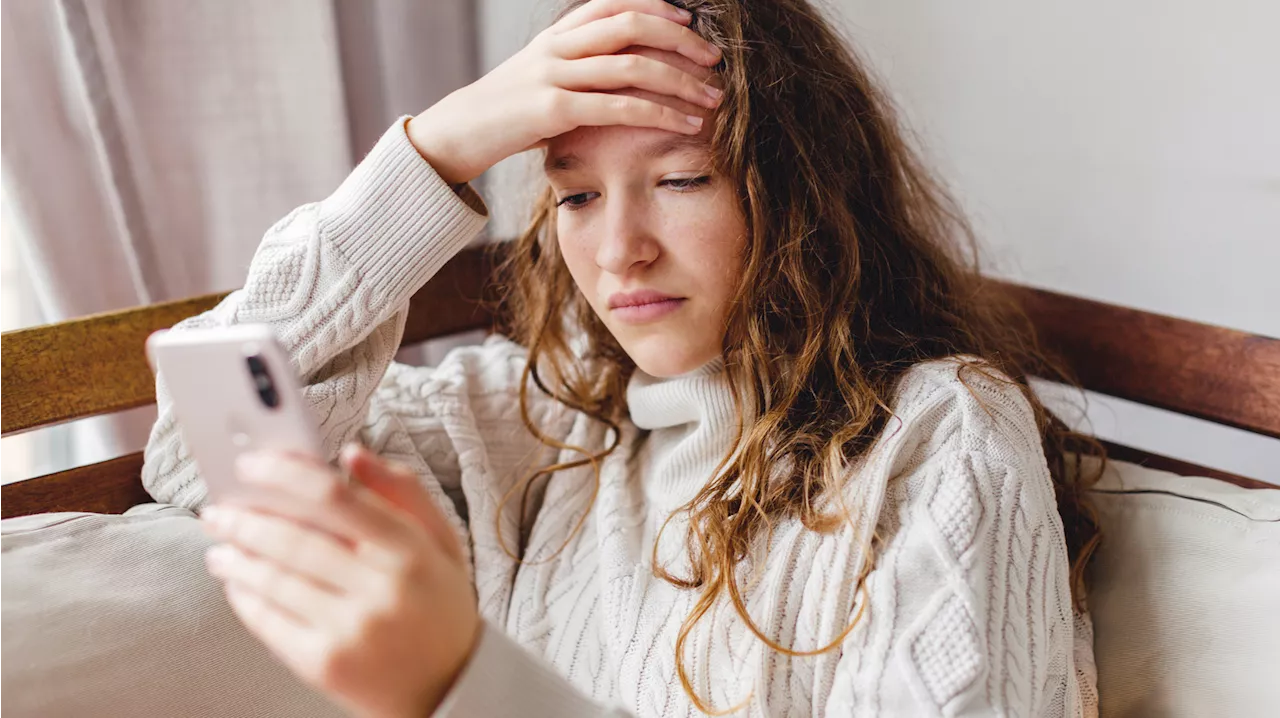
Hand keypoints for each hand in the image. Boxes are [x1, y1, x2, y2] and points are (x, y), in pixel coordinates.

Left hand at [200, 444, 476, 717]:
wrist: (451, 686)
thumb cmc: (440, 606)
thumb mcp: (441, 541)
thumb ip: (403, 490)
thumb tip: (352, 454)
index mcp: (410, 550)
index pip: (336, 497)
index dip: (286, 474)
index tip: (252, 465)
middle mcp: (381, 589)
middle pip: (294, 538)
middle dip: (245, 519)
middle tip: (218, 509)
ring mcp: (351, 629)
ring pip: (275, 580)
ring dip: (237, 557)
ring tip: (220, 545)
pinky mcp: (325, 664)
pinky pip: (269, 622)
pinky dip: (245, 598)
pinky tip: (236, 583)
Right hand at [407, 0, 723, 183]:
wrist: (458, 135)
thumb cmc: (508, 115)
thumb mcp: (543, 79)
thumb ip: (580, 68)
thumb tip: (626, 72)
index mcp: (558, 34)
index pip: (615, 3)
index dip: (658, 7)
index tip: (692, 24)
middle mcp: (557, 45)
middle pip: (631, 24)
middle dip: (681, 40)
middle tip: (714, 61)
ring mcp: (553, 74)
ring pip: (631, 64)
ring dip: (680, 80)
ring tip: (713, 99)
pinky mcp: (552, 109)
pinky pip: (618, 105)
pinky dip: (660, 113)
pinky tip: (686, 125)